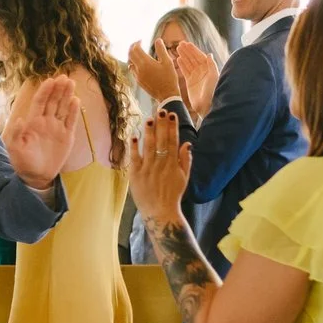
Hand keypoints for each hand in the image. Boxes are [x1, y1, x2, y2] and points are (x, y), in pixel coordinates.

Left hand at [2, 75, 78, 188]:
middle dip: (58, 89)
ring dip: (66, 95)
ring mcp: (57, 128)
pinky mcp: (67, 137)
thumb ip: (15, 134)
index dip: (45, 91)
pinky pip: (71, 121)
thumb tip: (19, 119)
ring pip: (62, 108)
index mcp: (32, 122)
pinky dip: (73, 111)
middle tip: (64, 77)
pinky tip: (76, 100)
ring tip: (71, 82)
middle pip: (53, 101)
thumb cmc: (22, 162)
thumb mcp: (14, 149)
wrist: (35, 176)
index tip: (50, 80)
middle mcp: (45, 122)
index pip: (39, 102)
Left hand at [126, 40, 181, 103]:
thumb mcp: (168, 62)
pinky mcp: (138, 81)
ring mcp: (137, 76)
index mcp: (146, 63)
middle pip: (130, 54)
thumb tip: (158, 40)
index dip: (137, 42)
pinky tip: (140, 63)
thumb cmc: (169, 78)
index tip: (141, 40)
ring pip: (130, 62)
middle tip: (137, 44)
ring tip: (139, 52)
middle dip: (132, 47)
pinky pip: (132, 70)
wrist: (167, 95)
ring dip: (132, 56)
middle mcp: (139, 69)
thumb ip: (162, 50)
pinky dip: (134, 64)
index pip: (136, 49)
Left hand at [130, 109, 193, 225]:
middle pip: (161, 140)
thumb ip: (186, 160)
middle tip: (161, 109)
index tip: (171, 114)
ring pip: (148, 146)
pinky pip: (134, 157)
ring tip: (149, 119)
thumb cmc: (173, 195)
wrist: (160, 212)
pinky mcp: (136, 174)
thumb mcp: (184, 178)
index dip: (172, 126)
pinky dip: (134, 147)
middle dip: (161, 124)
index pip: (173, 140)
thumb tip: (187, 144)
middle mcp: (161, 163)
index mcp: (173, 164)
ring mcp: (147, 168)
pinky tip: (134, 136)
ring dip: (149, 131)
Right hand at [175, 41, 219, 119]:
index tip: (187, 43)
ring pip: (188, 64)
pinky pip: (185, 72)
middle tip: (180, 44)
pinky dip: (181, 65)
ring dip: (183, 56)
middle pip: (193, 59)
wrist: (207, 106)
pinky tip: (178, 59)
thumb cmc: (213, 91)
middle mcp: (202, 72)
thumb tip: (209, 54)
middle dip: (187, 51)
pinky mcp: (190, 83)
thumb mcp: (213, 76)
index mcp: (209, 69)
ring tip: (177, 49)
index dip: (193, 50)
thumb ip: (211, 65)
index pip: (200, 56)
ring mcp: (196, 77)